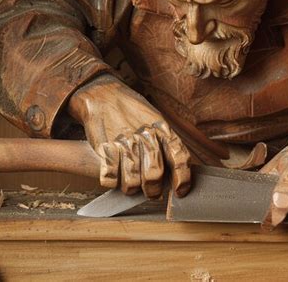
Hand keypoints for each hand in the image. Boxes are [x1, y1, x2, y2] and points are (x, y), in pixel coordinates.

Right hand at [68, 74, 190, 197]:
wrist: (104, 95)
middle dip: (154, 190)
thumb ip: (166, 144)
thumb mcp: (156, 121)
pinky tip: (114, 174)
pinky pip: (110, 179)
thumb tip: (176, 174)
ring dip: (132, 188)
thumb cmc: (133, 112)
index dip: (183, 178)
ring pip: (132, 181)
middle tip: (151, 191)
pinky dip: (112, 182)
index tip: (180, 192)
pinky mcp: (104, 147)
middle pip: (154, 175)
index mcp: (163, 129)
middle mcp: (146, 136)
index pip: (179, 157)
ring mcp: (125, 142)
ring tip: (131, 183)